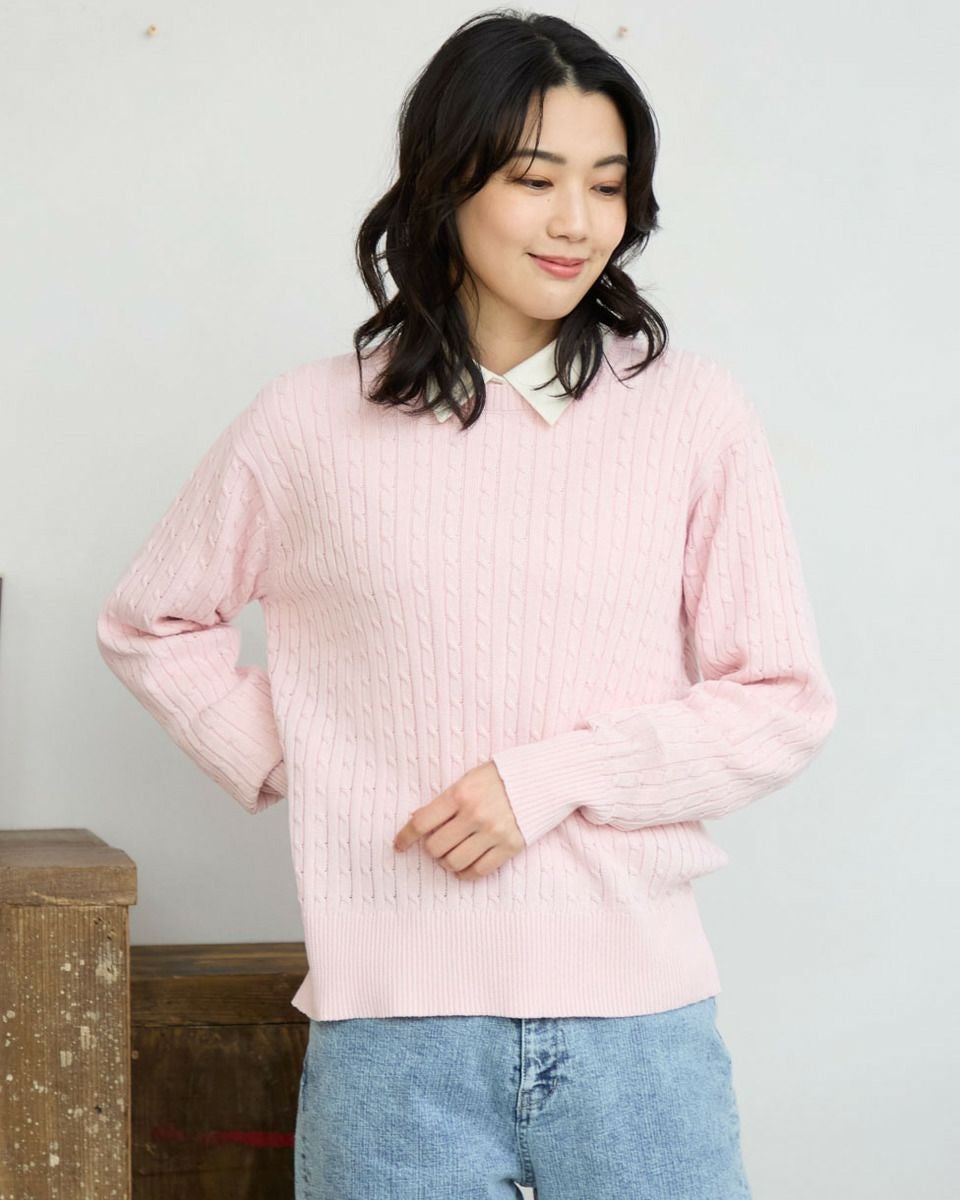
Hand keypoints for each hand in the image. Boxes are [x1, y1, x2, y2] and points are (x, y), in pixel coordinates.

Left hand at [393, 761, 525, 879]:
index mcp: (461, 794)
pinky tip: (465, 866)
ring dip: (447, 862)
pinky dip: (466, 873)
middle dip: (431, 849)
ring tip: (452, 854)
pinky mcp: (510, 847)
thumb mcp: (469, 778)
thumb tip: (418, 821)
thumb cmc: (503, 775)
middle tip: (437, 844)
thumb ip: (446, 800)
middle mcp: (475, 815)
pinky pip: (479, 871)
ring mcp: (493, 833)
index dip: (405, 836)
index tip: (399, 845)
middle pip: (436, 848)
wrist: (545, 777)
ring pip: (454, 863)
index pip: (422, 822)